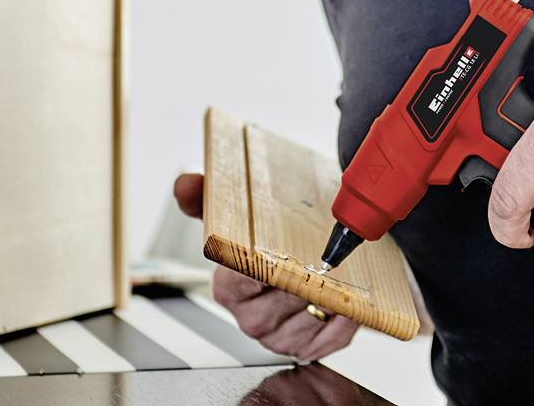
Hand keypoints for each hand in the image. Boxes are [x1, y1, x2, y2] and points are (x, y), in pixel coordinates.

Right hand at [174, 173, 358, 360]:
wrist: (301, 267)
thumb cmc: (265, 244)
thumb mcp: (234, 215)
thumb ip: (204, 197)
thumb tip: (185, 185)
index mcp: (227, 288)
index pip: (243, 277)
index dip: (267, 263)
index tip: (286, 250)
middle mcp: (251, 318)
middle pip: (284, 297)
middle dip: (306, 276)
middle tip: (325, 257)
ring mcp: (280, 337)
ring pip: (312, 314)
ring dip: (333, 293)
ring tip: (343, 272)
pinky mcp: (309, 348)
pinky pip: (334, 335)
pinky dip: (347, 316)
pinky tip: (349, 298)